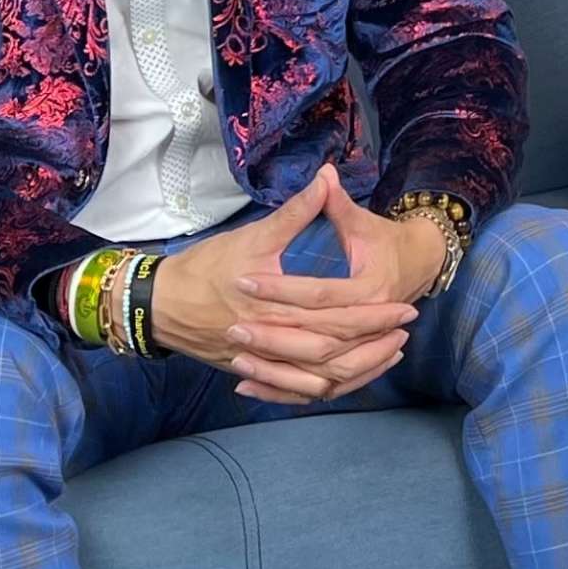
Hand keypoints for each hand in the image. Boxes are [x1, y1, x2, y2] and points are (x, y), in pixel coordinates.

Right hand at [151, 169, 421, 403]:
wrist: (160, 304)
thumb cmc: (206, 267)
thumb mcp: (254, 236)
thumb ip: (296, 212)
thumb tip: (327, 177)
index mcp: (276, 305)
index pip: (339, 317)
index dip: (376, 315)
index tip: (406, 306)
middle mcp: (272, 340)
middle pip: (335, 352)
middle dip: (375, 344)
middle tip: (407, 330)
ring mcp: (262, 362)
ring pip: (319, 379)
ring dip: (357, 370)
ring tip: (387, 356)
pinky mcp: (254, 372)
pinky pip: (295, 391)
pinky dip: (324, 389)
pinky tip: (346, 380)